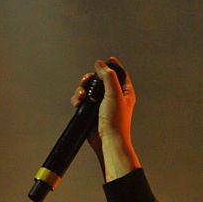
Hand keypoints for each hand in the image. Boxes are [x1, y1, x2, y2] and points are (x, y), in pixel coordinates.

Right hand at [71, 59, 140, 181]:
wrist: (107, 141)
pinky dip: (77, 99)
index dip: (112, 65)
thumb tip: (100, 64)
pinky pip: (81, 99)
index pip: (119, 73)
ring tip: (82, 96)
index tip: (106, 60)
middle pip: (98, 78)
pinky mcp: (90, 110)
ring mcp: (101, 103)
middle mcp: (113, 96)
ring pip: (87, 88)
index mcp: (124, 91)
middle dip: (89, 79)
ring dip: (81, 89)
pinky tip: (78, 103)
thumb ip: (108, 76)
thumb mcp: (114, 94)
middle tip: (87, 81)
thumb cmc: (116, 121)